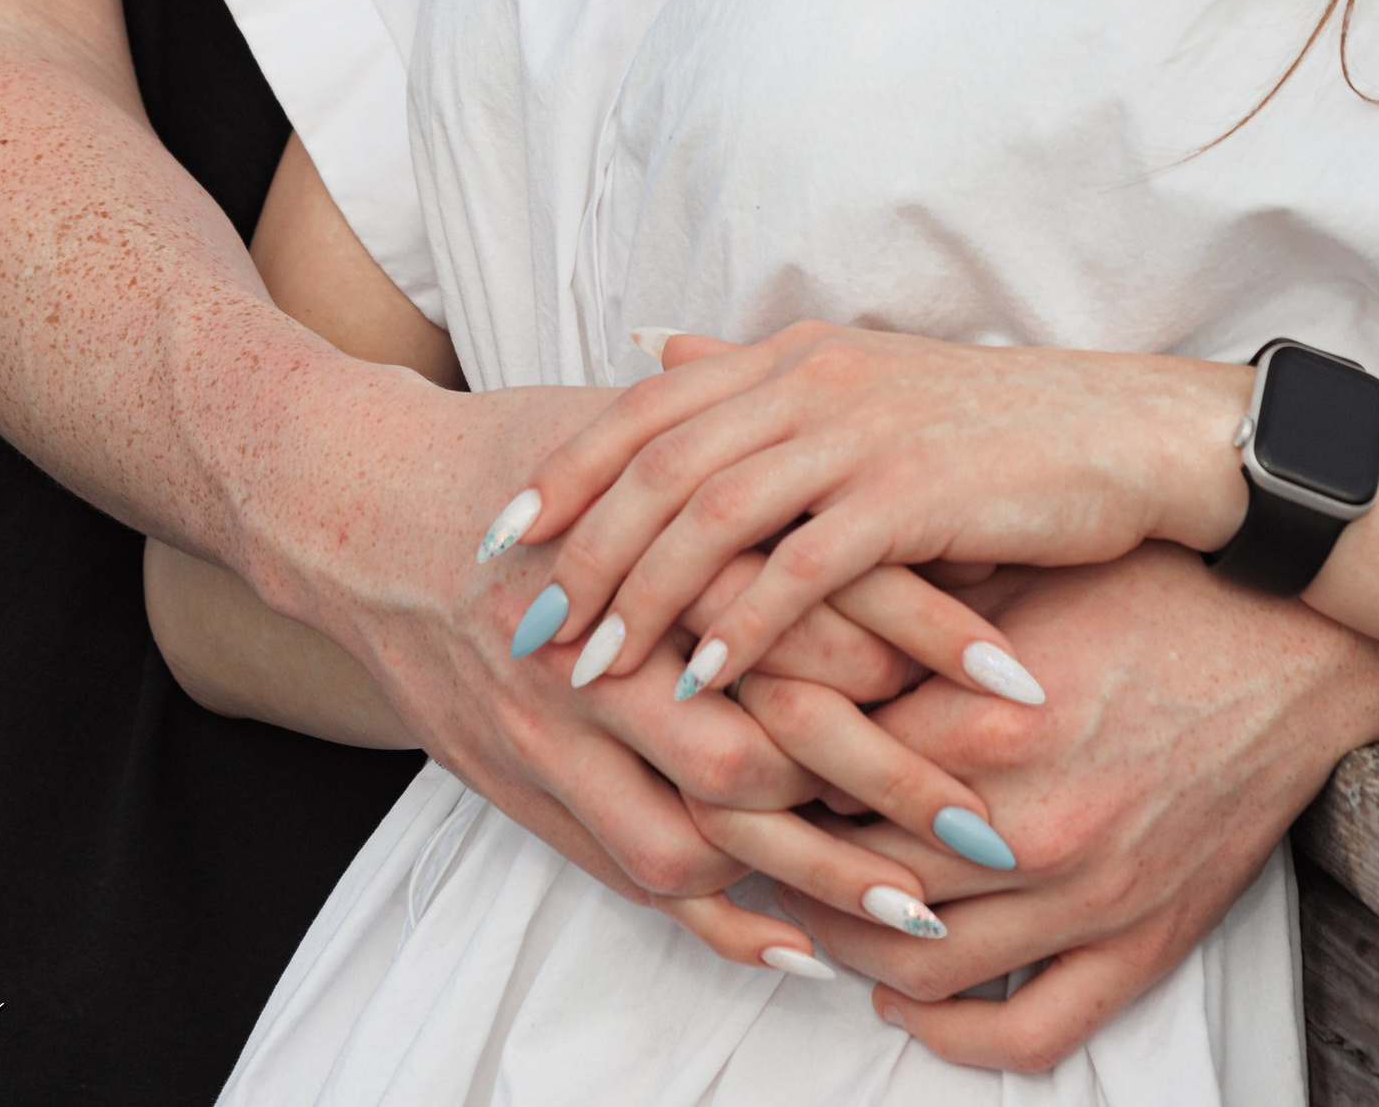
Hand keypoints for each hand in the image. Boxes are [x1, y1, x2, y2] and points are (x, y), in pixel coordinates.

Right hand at [237, 370, 990, 976]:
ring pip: (702, 836)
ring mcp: (556, 734)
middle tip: (996, 829)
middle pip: (768, 743)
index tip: (1019, 679)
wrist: (359, 508)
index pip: (808, 603)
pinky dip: (721, 921)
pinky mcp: (528, 790)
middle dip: (886, 791)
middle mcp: (604, 651)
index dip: (916, 641)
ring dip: (815, 881)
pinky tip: (801, 950)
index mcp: (651, 542)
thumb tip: (892, 472)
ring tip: (923, 917)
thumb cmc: (512, 452)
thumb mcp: (630, 427)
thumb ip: (750, 460)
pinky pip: (632, 876)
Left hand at [519, 324, 1251, 694]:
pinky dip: (747, 623)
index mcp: (794, 355)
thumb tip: (651, 349)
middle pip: (658, 460)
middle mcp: (812, 378)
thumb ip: (756, 381)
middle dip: (579, 545)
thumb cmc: (1000, 433)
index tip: (498, 536)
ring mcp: (861, 432)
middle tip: (521, 622)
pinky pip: (804, 565)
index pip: (646, 409)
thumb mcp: (864, 387)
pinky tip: (710, 681)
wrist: (1134, 436)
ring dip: (645, 592)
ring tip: (593, 667)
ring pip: (714, 510)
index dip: (565, 471)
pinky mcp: (914, 494)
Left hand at [736, 550, 1378, 1067]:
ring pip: (912, 959)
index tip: (696, 720)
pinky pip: (1023, 1027)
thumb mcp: (1012, 567)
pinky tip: (897, 992)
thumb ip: (890, 587)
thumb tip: (758, 568)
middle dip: (765, 845)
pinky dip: (945, 1030)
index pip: (816, 755)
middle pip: (845, 866)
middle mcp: (1026, 821)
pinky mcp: (1140, 944)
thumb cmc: (1152, 583)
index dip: (742, 736)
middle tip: (711, 819)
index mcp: (985, 716)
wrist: (1302, 642)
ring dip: (835, 938)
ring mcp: (1083, 897)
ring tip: (791, 899)